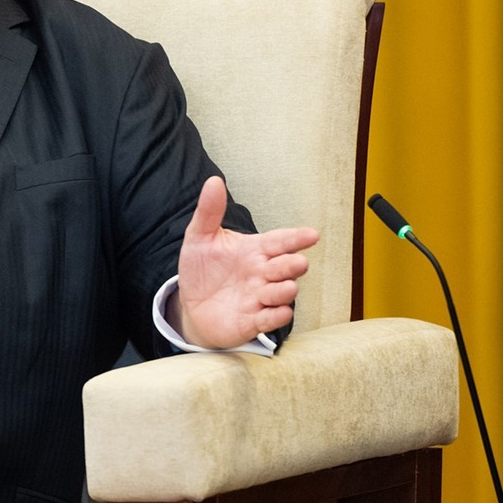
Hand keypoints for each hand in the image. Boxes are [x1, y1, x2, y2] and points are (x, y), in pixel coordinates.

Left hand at [176, 176, 318, 348]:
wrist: (190, 304)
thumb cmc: (202, 269)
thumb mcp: (200, 237)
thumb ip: (209, 211)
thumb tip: (214, 181)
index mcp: (255, 250)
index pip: (280, 241)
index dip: (296, 238)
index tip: (312, 235)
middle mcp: (262, 273)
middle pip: (286, 267)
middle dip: (293, 265)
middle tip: (297, 263)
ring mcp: (259, 297)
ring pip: (282, 294)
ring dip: (285, 291)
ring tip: (284, 287)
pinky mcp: (253, 321)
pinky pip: (270, 319)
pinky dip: (275, 316)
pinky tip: (278, 311)